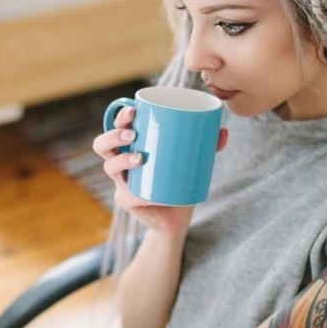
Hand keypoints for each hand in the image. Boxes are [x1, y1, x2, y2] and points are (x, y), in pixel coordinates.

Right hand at [92, 106, 227, 233]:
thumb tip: (223, 132)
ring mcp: (121, 182)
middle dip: (114, 135)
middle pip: (103, 144)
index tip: (134, 109)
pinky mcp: (127, 201)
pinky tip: (142, 193)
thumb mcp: (193, 161)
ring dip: (121, 160)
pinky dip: (135, 193)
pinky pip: (125, 195)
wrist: (176, 218)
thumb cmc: (180, 183)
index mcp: (131, 146)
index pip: (118, 125)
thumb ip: (207, 146)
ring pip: (109, 166)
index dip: (120, 116)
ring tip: (139, 158)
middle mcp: (120, 162)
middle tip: (133, 134)